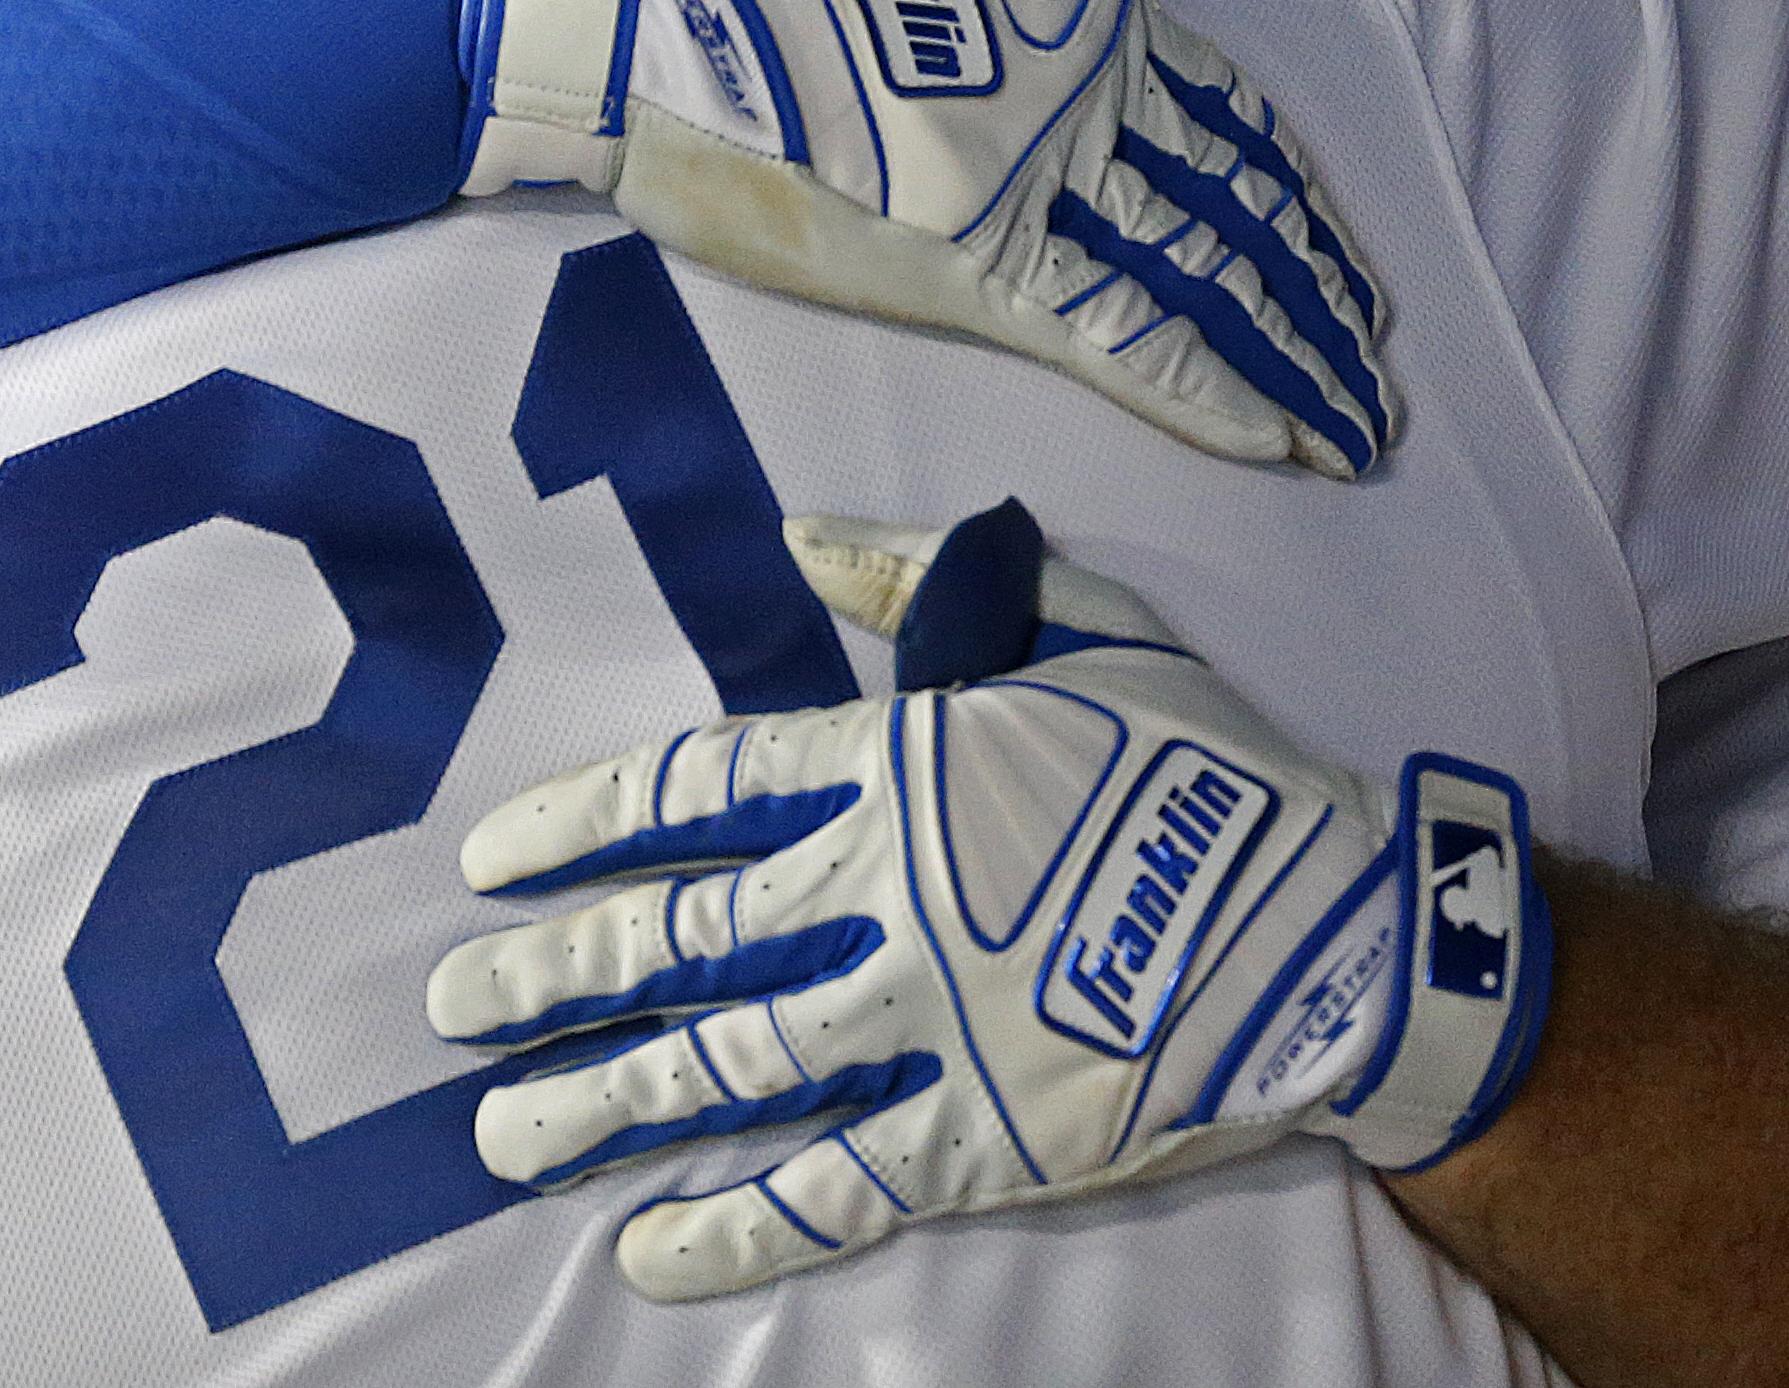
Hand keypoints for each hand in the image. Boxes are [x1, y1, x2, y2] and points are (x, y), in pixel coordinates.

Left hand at [426, 503, 1546, 1300]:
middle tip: (453, 1012)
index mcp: (899, 767)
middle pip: (675, 941)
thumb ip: (926, 579)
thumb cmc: (1209, 764)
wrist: (1335, 925)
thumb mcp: (1081, 624)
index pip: (695, 791)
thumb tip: (799, 537)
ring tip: (502, 1134)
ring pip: (724, 1068)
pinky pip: (832, 1185)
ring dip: (602, 1101)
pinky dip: (738, 1227)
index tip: (490, 862)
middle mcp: (884, 895)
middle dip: (552, 979)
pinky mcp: (979, 1132)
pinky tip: (649, 1252)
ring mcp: (925, 1022)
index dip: (581, 824)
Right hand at [460, 0, 1395, 477]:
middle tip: (1370, 358)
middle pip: (1233, 201)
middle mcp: (1079, 82)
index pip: (1214, 110)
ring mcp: (1034, 172)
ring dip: (1288, 353)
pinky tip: (1278, 435)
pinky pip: (1125, 334)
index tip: (1326, 247)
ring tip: (1349, 417)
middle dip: (1310, 288)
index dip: (1279, 187)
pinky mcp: (970, 259)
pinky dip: (1213, 390)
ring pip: (1204, 274)